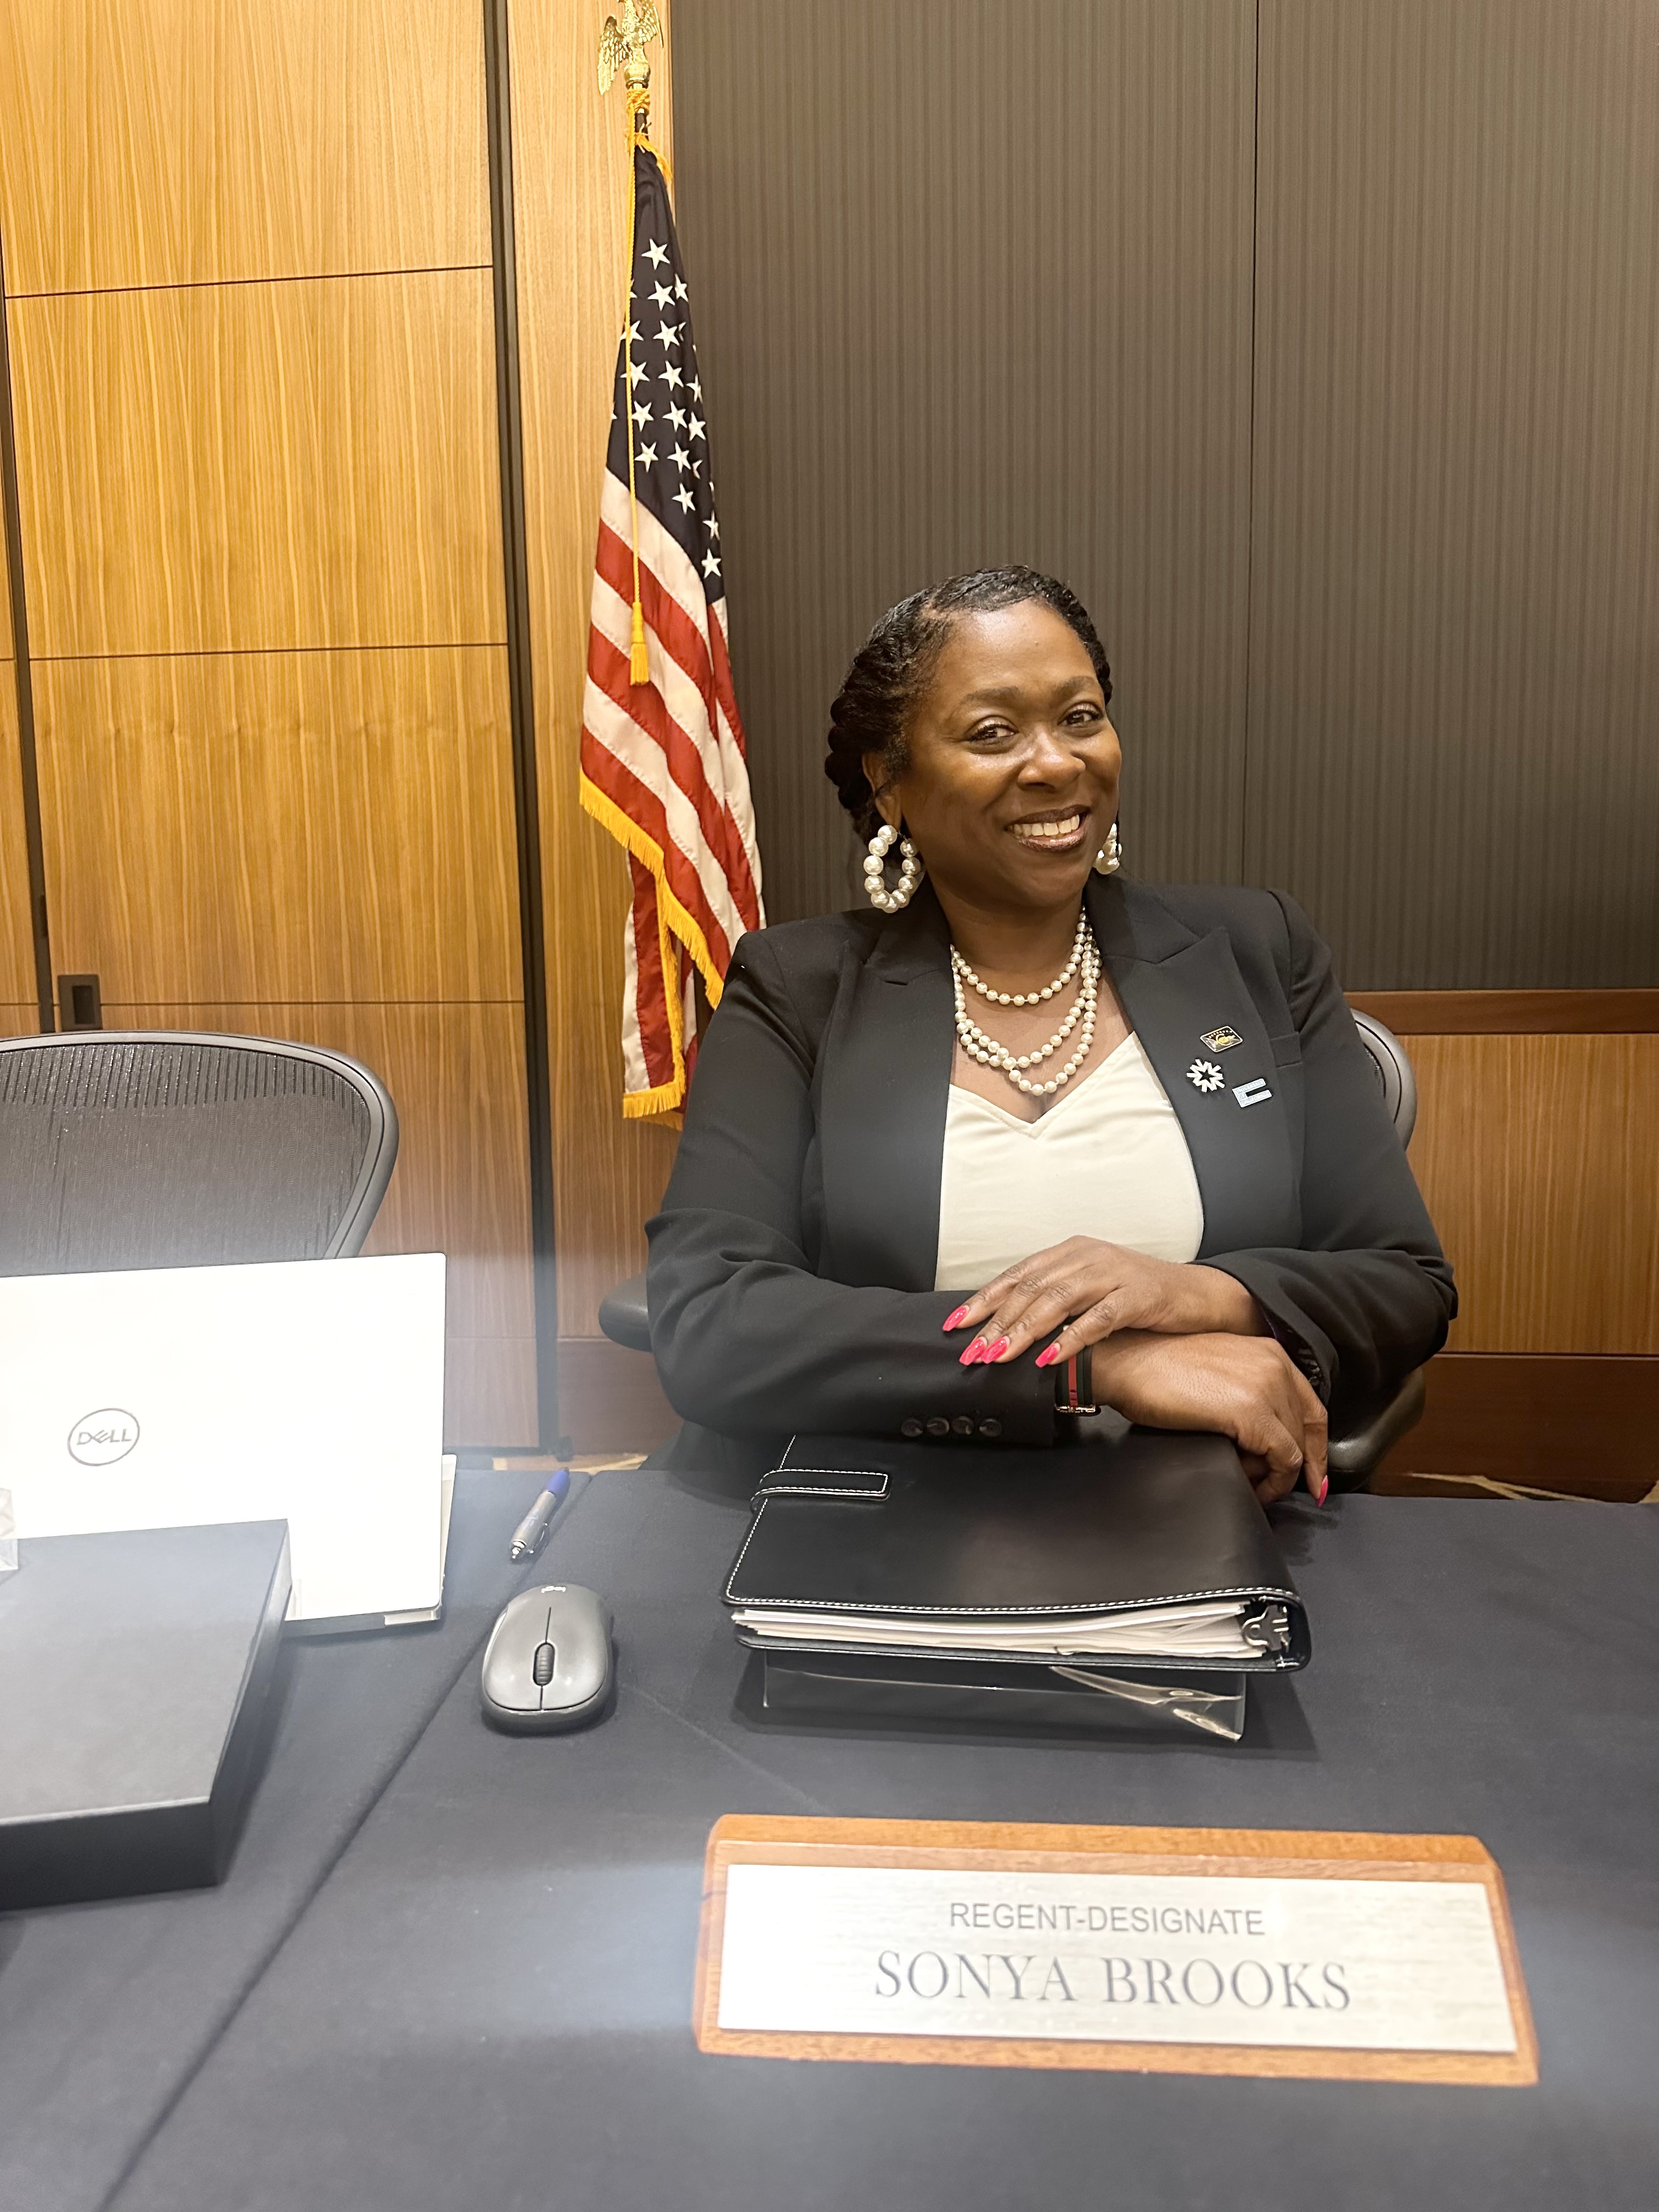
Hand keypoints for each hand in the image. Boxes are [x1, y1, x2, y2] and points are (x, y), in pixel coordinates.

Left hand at [943, 1237, 1263, 1368]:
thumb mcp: (1090, 1289)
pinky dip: (1070, 1338)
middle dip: (996, 1322)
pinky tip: (1051, 1356)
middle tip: (973, 1351)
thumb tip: (1007, 1327)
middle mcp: (1086, 1257)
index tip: (956, 1324)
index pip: (1017, 1275)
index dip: (984, 1299)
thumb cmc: (1138, 1295)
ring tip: (1000, 1355)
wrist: (1195, 1294)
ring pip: (1057, 1301)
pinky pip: (1097, 1319)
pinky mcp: (1136, 1296)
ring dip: (1024, 1330)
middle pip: (1030, 1288)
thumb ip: (1054, 1300)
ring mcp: (1111, 1274)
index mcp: (1070, 1252)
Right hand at [1087, 1331, 1328, 1503]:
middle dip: (1298, 1466)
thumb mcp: (1216, 1372)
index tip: (1313, 1474)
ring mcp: (1267, 1388)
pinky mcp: (1253, 1413)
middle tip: (1276, 1488)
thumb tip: (1259, 1437)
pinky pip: (1284, 1460)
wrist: (1128, 1363)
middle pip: (1308, 1429)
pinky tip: (1253, 1487)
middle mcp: (1275, 1365)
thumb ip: (1246, 1393)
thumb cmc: (1156, 1371)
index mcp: (1268, 1352)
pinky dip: (1273, 1481)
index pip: (1311, 1406)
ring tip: (1252, 1485)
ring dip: (1277, 1474)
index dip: (1316, 1445)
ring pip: (1297, 1448)